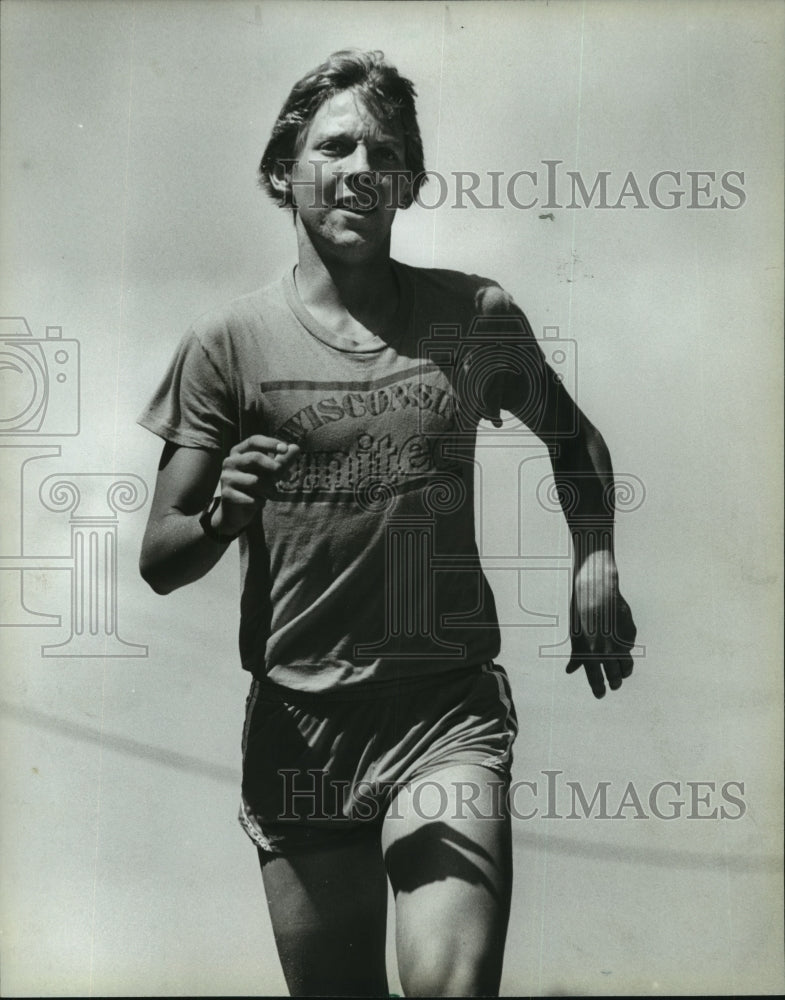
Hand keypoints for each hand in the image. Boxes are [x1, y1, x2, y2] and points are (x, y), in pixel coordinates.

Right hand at [214, 435, 299, 534]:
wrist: (237, 511)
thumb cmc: (255, 487)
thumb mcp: (270, 473)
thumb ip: (282, 461)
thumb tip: (296, 448)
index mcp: (239, 452)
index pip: (254, 441)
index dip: (270, 443)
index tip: (285, 449)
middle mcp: (229, 462)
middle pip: (255, 458)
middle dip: (274, 468)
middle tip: (286, 477)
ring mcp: (226, 478)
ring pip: (256, 481)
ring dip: (269, 489)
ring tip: (270, 494)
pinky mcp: (226, 495)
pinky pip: (252, 498)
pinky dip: (260, 502)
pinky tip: (258, 503)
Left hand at [566, 550, 636, 697]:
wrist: (597, 589)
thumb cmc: (581, 611)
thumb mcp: (575, 634)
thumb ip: (577, 654)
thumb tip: (571, 670)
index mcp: (589, 652)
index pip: (596, 678)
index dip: (599, 689)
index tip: (601, 694)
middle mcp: (606, 650)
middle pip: (615, 676)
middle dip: (614, 683)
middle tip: (613, 686)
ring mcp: (620, 642)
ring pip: (627, 666)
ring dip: (624, 673)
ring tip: (622, 675)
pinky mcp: (630, 633)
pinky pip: (629, 648)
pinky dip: (625, 651)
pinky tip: (621, 647)